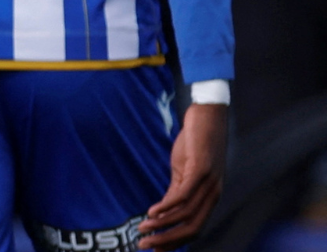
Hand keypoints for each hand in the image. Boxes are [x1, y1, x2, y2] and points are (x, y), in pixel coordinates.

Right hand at [139, 102, 226, 248]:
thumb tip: (163, 212)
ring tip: (143, 229)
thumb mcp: (184, 171)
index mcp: (210, 197)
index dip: (174, 241)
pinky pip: (183, 194)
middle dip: (167, 239)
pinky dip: (167, 207)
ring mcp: (209, 182)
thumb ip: (176, 191)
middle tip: (145, 245)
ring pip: (186, 214)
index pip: (194, 228)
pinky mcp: (201, 168)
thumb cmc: (195, 144)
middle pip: (192, 227)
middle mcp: (213, 194)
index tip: (155, 249)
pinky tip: (152, 211)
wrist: (206, 116)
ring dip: (162, 225)